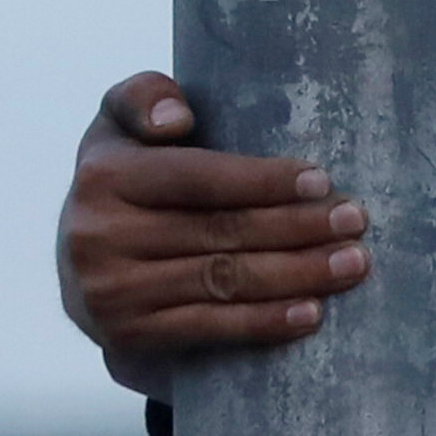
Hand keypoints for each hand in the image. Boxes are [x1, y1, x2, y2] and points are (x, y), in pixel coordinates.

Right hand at [58, 70, 368, 390]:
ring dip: (297, 274)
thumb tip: (177, 120)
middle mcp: (99, 235)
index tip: (322, 182)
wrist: (82, 267)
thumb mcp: (120, 127)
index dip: (262, 181)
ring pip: (224, 281)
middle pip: (220, 231)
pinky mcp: (127, 336)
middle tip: (354, 222)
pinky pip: (209, 328)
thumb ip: (144, 98)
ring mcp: (111, 291)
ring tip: (350, 264)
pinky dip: (265, 322)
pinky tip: (311, 313)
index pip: (198, 178)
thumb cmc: (124, 182)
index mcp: (103, 175)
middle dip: (297, 227)